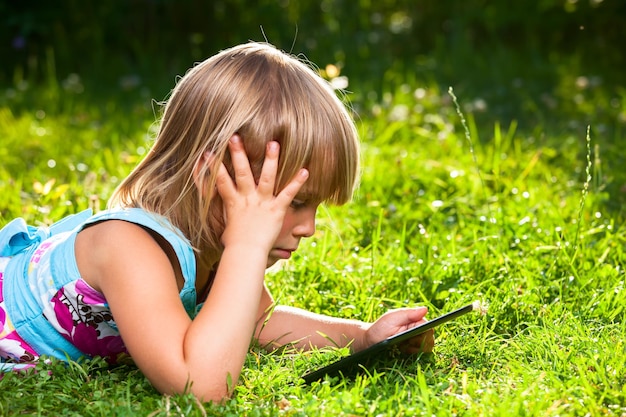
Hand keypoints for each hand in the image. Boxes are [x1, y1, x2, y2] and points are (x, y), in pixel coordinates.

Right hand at [215, 134, 308, 251]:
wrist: (246, 254)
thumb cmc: (235, 246)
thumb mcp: (225, 229)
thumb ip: (225, 220)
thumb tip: (222, 226)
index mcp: (233, 202)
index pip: (220, 181)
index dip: (212, 166)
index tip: (207, 152)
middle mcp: (247, 199)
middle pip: (241, 172)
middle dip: (238, 153)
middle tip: (235, 136)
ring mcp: (262, 203)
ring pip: (266, 177)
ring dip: (270, 160)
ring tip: (273, 143)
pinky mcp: (276, 210)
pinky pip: (288, 194)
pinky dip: (297, 182)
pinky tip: (305, 170)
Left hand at [362, 307, 433, 353]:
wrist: (370, 341)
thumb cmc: (380, 327)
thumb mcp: (392, 318)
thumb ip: (408, 313)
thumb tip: (425, 309)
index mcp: (414, 320)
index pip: (428, 326)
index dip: (424, 332)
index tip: (416, 335)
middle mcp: (417, 330)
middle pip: (429, 337)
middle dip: (420, 341)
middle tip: (408, 341)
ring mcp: (414, 340)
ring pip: (426, 347)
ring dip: (417, 348)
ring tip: (404, 346)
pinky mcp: (411, 350)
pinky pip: (419, 353)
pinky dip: (413, 353)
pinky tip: (404, 351)